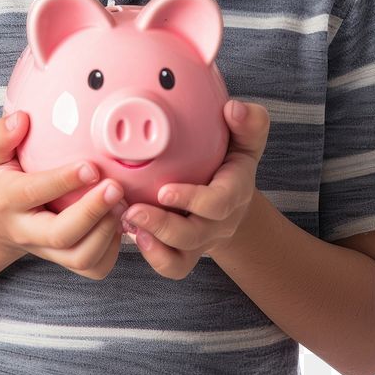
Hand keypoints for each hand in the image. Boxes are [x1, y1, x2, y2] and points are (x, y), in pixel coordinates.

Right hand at [0, 111, 128, 279]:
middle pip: (61, 234)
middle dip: (92, 212)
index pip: (34, 192)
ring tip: (123, 203)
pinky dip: (112, 248)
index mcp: (8, 199)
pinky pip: (94, 267)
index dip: (63, 181)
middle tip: (116, 187)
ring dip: (107, 232)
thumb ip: (1, 135)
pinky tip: (120, 220)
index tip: (90, 166)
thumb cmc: (1, 180)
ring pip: (81, 257)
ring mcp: (48, 251)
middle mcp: (27, 231)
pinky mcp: (65, 261)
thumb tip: (22, 118)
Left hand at [120, 100, 269, 279]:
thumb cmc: (232, 160)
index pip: (218, 203)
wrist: (231, 197)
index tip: (164, 190)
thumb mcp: (246, 139)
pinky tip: (131, 233)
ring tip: (126, 220)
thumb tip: (232, 109)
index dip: (192, 200)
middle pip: (194, 235)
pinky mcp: (185, 251)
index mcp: (234, 192)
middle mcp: (218, 222)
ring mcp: (201, 240)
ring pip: (180, 256)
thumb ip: (248, 122)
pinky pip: (172, 266)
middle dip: (162, 226)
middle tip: (133, 210)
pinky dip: (152, 255)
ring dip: (152, 241)